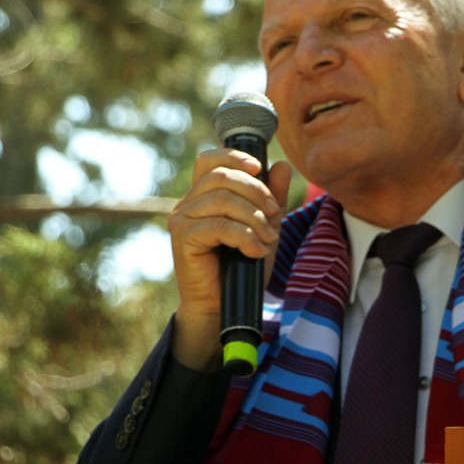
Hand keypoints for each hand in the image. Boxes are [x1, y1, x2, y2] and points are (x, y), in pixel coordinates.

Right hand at [167, 148, 292, 370]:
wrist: (222, 307)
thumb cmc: (242, 268)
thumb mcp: (265, 227)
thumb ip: (272, 198)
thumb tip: (282, 165)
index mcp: (202, 195)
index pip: (209, 160)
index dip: (234, 156)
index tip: (259, 168)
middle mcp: (187, 203)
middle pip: (221, 176)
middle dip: (256, 190)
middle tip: (274, 214)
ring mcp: (181, 220)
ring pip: (222, 200)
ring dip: (254, 217)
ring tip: (268, 237)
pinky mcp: (182, 239)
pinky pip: (219, 226)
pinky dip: (245, 236)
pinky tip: (256, 251)